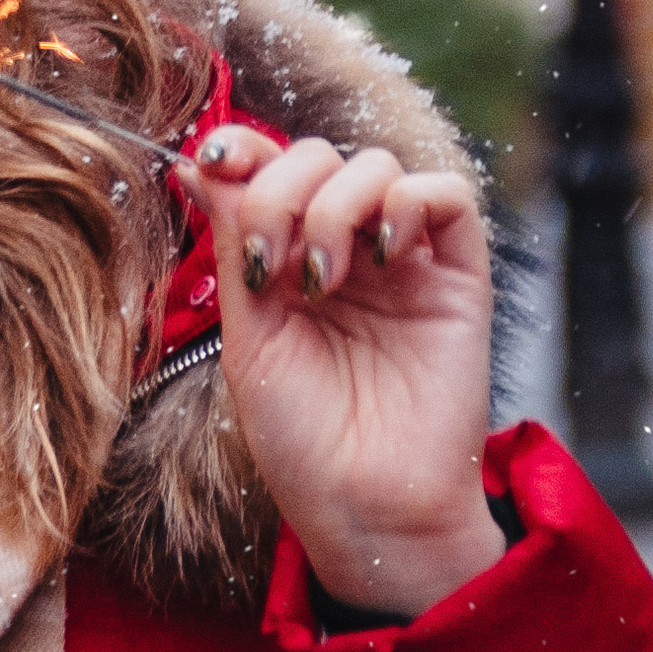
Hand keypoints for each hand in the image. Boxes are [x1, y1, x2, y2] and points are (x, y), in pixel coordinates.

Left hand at [180, 127, 504, 620]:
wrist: (366, 505)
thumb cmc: (301, 437)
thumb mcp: (249, 333)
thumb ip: (234, 243)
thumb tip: (194, 160)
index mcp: (285, 259)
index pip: (267, 167)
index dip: (241, 146)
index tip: (214, 160)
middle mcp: (344, 250)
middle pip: (317, 155)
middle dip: (281, 190)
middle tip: (272, 265)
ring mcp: (402, 260)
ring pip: (375, 164)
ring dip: (334, 205)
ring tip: (322, 278)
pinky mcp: (458, 277)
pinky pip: (446, 195)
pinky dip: (409, 203)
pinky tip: (381, 256)